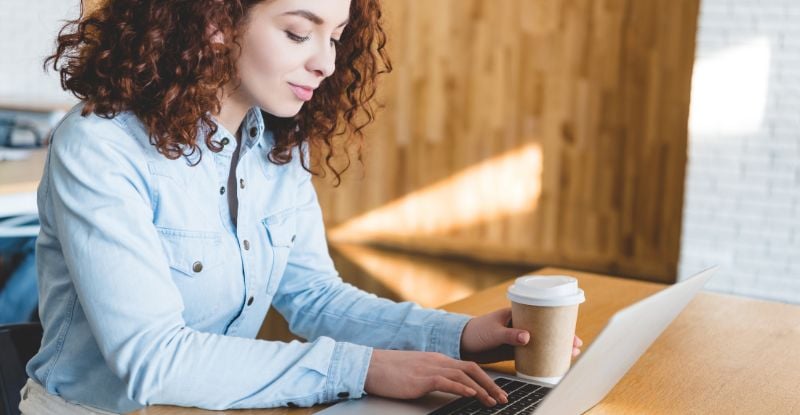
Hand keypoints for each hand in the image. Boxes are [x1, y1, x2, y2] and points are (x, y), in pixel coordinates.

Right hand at [364, 349, 508, 406]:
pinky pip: (446, 381)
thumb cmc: (390, 371)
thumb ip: (433, 377)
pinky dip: (461, 388)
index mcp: (437, 359)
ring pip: (463, 375)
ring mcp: (430, 368)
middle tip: (503, 398)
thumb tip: (448, 388)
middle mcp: (437, 361)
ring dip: (481, 389)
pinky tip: (471, 394)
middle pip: (472, 368)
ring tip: (492, 401)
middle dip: (490, 384)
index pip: (468, 366)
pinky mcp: (421, 378)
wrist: (370, 366)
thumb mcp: (417, 373)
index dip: (485, 379)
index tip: (496, 391)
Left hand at [460, 308, 583, 362]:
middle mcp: (520, 325)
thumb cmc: (476, 331)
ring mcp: (518, 337)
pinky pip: (532, 353)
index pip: (542, 316)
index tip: (571, 332)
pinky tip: (553, 362)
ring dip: (555, 347)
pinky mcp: (513, 349)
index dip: (558, 323)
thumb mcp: (493, 332)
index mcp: (516, 314)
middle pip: (546, 329)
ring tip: (570, 354)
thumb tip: (528, 337)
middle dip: (562, 336)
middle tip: (576, 346)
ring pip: (541, 341)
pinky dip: (543, 356)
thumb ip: (510, 335)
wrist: (462, 344)